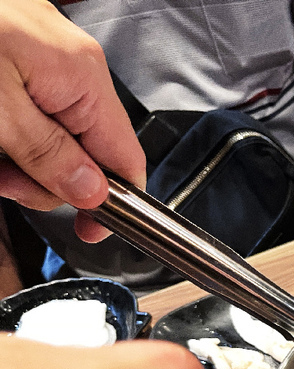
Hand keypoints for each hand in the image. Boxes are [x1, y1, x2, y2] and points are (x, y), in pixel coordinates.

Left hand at [0, 0, 145, 240]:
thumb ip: (48, 154)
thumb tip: (92, 192)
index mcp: (82, 77)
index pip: (126, 160)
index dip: (112, 204)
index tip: (89, 230)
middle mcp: (73, 66)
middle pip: (88, 153)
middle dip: (44, 178)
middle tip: (5, 179)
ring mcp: (47, 60)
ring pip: (55, 137)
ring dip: (20, 159)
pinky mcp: (20, 57)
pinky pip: (33, 112)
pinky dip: (11, 133)